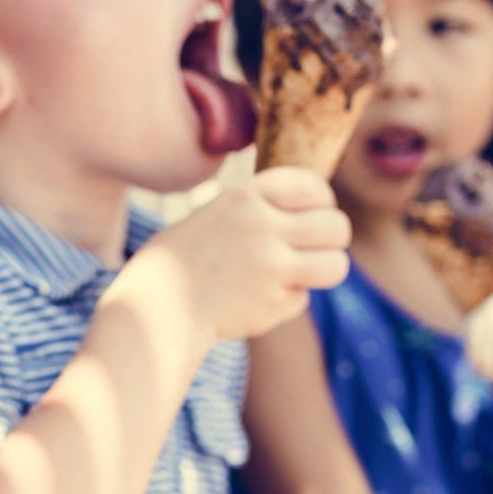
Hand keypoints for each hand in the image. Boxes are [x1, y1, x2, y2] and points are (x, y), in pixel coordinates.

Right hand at [152, 167, 351, 341]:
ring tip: (302, 275)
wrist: (156, 306)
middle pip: (336, 226)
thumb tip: (315, 211)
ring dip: (325, 271)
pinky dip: (287, 302)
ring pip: (335, 265)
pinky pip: (302, 299)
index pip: (312, 187)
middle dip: (333, 239)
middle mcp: (263, 228)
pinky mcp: (271, 304)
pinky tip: (257, 301)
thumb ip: (259, 210)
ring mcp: (270, 268)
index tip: (313, 213)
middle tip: (316, 248)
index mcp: (245, 198)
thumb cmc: (182, 261)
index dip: (322, 201)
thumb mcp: (217, 215)